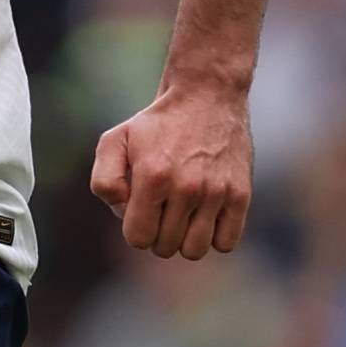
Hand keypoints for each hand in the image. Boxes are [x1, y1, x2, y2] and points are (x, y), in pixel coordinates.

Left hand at [91, 79, 251, 260]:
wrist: (207, 95)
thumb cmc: (157, 124)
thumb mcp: (114, 141)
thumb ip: (104, 180)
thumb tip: (123, 211)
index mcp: (153, 177)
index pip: (138, 239)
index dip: (136, 227)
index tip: (141, 208)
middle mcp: (186, 187)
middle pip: (165, 247)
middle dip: (158, 232)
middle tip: (163, 206)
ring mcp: (216, 192)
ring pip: (195, 251)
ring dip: (185, 239)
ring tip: (184, 214)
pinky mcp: (241, 194)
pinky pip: (226, 243)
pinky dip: (215, 237)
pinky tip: (207, 216)